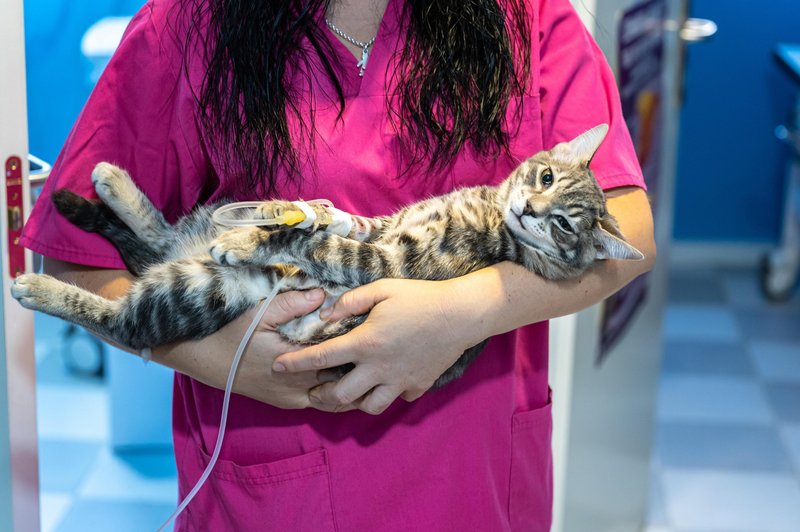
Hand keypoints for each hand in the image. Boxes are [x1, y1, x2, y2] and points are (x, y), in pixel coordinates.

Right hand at [157, 288, 356, 411]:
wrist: (208, 361)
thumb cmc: (234, 334)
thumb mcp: (260, 313)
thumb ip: (292, 304)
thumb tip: (322, 293)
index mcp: (296, 361)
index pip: (338, 354)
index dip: (357, 342)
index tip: (368, 327)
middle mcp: (299, 386)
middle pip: (344, 378)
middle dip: (360, 364)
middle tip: (375, 346)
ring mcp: (296, 398)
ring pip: (338, 397)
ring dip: (352, 382)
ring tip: (368, 365)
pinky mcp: (290, 404)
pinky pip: (323, 404)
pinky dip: (338, 394)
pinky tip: (348, 377)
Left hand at [272, 279, 485, 414]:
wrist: (461, 315)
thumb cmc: (420, 298)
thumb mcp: (382, 290)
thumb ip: (350, 302)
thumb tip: (324, 314)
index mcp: (366, 343)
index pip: (322, 357)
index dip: (295, 363)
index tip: (277, 366)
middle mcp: (379, 368)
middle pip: (341, 395)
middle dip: (321, 395)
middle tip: (313, 390)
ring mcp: (399, 380)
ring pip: (368, 407)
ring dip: (353, 402)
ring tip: (346, 392)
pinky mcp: (417, 386)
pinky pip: (396, 399)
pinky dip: (386, 395)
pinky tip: (383, 384)